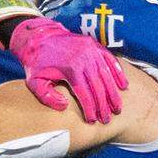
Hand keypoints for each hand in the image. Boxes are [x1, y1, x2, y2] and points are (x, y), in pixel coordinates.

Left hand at [8, 17, 127, 123]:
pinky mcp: (95, 45)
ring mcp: (91, 51)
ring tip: (117, 108)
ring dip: (113, 93)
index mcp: (70, 70)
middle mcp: (84, 60)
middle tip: (107, 119)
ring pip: (107, 75)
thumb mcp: (34, 82)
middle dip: (104, 105)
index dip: (90, 109)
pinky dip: (118, 73)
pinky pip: (110, 60)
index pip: (84, 94)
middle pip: (98, 87)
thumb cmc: (36, 63)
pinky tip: (123, 86)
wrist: (39, 37)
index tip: (92, 120)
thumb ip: (47, 97)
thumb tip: (65, 106)